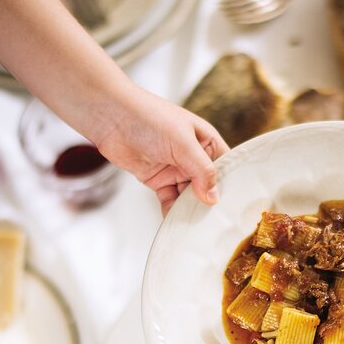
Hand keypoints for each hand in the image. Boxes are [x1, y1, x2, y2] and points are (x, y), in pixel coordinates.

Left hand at [92, 92, 227, 215]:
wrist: (111, 117)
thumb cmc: (149, 118)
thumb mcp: (183, 143)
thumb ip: (201, 170)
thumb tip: (213, 197)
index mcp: (206, 141)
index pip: (225, 167)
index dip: (229, 186)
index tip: (232, 207)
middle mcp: (192, 156)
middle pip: (207, 186)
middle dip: (208, 203)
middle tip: (214, 222)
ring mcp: (175, 168)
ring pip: (188, 196)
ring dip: (190, 209)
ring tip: (195, 225)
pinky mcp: (157, 179)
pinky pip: (170, 199)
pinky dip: (172, 210)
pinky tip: (175, 221)